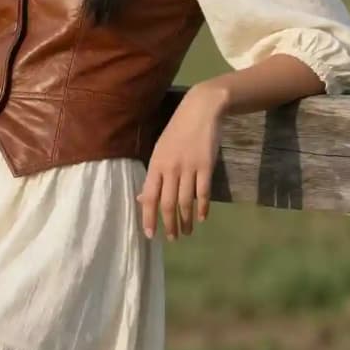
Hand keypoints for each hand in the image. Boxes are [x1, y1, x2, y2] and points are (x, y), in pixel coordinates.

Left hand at [136, 84, 225, 239]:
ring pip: (186, 201)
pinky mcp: (206, 166)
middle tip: (172, 239)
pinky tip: (203, 218)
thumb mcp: (160, 151)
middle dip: (169, 224)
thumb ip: (154, 176)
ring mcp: (189, 167)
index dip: (149, 217)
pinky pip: (203, 192)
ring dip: (187, 220)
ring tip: (188, 232)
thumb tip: (143, 199)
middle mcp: (171, 168)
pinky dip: (203, 207)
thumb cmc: (177, 132)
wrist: (200, 111)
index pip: (150, 197)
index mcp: (156, 165)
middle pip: (168, 203)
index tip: (150, 234)